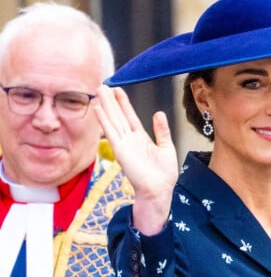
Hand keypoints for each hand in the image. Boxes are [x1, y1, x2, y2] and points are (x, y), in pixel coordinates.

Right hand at [95, 85, 178, 234]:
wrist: (159, 190)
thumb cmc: (163, 175)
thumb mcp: (166, 147)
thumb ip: (162, 131)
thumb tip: (158, 113)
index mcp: (141, 138)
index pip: (130, 117)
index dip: (124, 103)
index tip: (117, 90)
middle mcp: (130, 140)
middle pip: (118, 116)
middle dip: (110, 101)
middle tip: (102, 85)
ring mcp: (124, 145)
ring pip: (113, 121)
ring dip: (105, 106)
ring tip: (98, 91)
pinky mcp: (120, 151)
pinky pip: (111, 133)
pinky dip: (104, 121)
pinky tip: (98, 110)